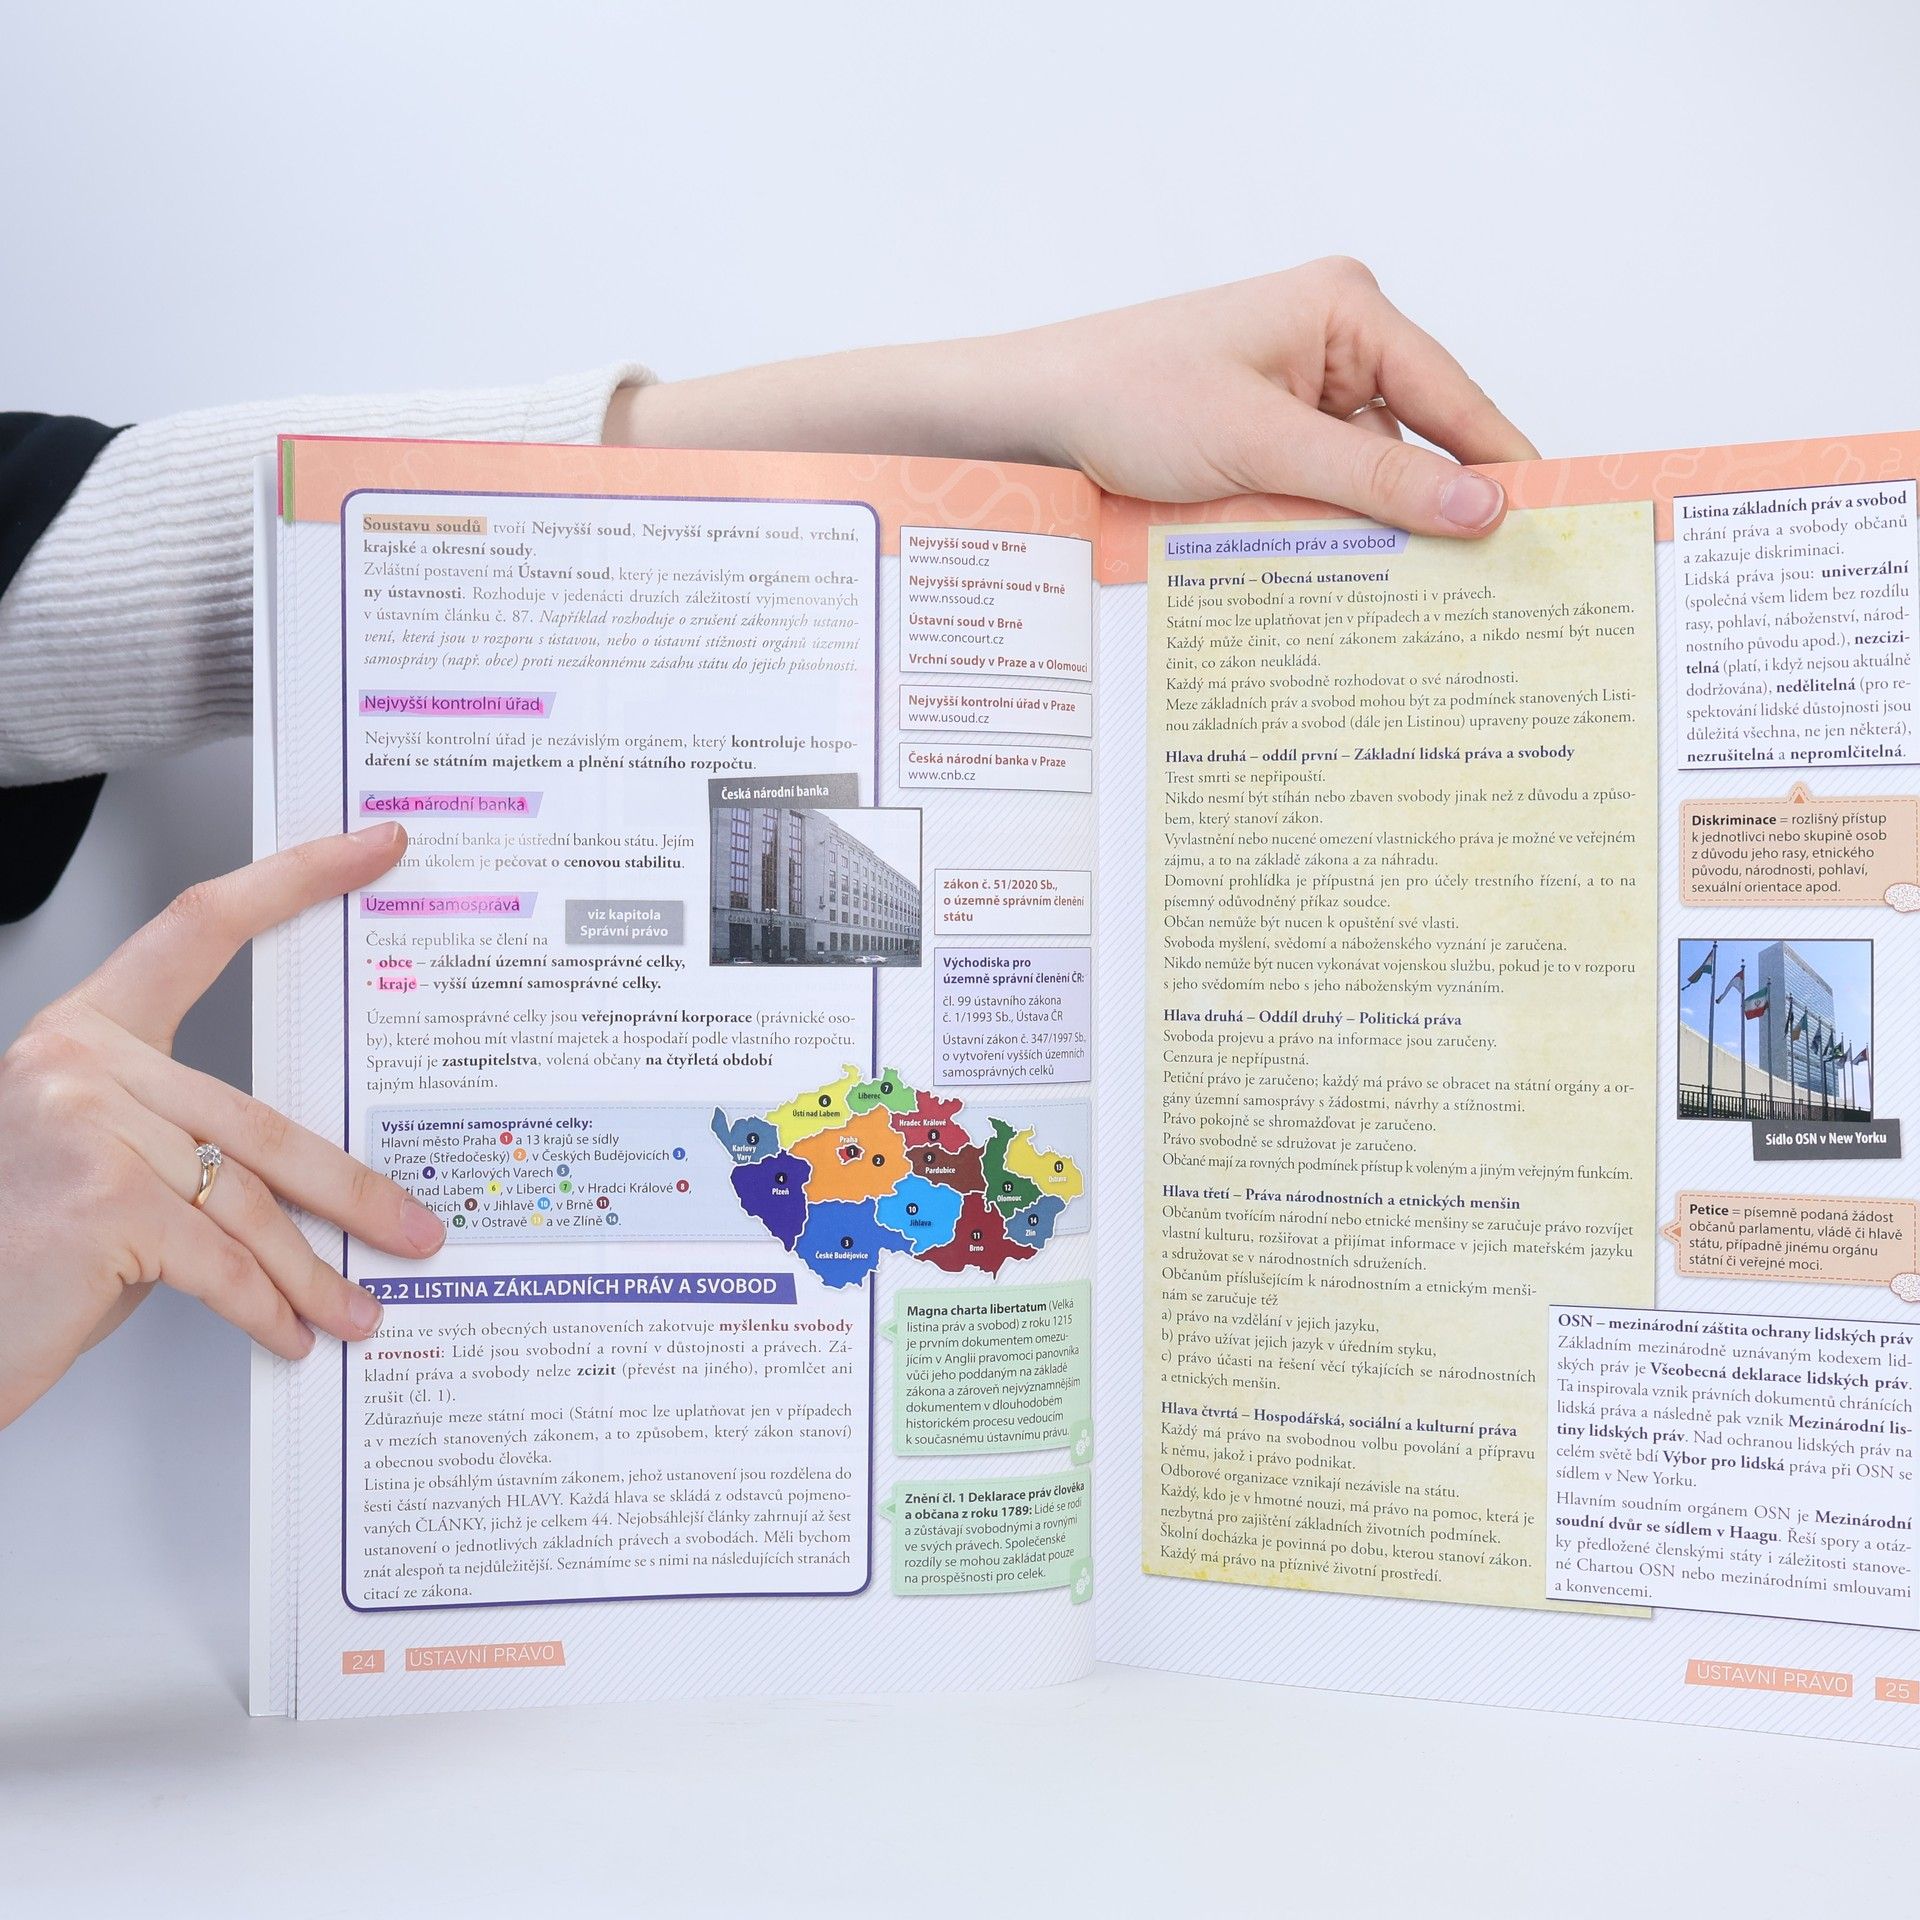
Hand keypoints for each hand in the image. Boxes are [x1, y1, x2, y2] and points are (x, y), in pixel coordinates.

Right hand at [0, 824, 444, 1428]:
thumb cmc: (19, 1255)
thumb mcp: (107, 1172)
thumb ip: (189, 1152)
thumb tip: (318, 1184)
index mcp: (87, 1032)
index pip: (202, 923)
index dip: (296, 878)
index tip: (375, 848)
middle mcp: (78, 1061)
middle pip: (261, 1116)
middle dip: (352, 1188)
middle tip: (419, 1224)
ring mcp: (85, 1123)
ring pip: (251, 1198)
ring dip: (317, 1269)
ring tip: (366, 1307)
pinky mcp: (100, 1200)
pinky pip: (221, 1260)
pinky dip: (268, 1308)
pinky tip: (296, 1334)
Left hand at [607, 258, 1536, 537]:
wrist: (1032, 418)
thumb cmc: (1128, 398)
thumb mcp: (1262, 446)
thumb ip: (1375, 483)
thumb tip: (1483, 512)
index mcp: (1348, 312)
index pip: (1456, 401)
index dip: (1503, 471)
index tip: (1553, 536)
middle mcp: (1335, 346)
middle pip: (1420, 445)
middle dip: (1441, 516)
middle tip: (1492, 598)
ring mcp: (1299, 397)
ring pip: (1371, 483)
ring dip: (1380, 540)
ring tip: (1422, 612)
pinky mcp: (1266, 443)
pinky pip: (1325, 496)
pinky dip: (1334, 540)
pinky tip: (1350, 595)